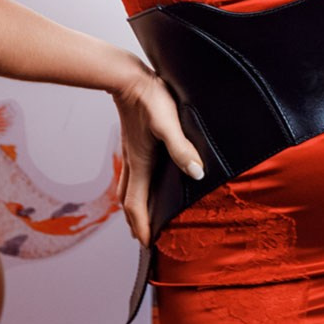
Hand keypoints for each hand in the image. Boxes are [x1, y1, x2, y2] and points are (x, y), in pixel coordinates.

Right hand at [109, 70, 204, 246]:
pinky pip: (130, 173)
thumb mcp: (168, 124)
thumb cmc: (150, 98)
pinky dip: (134, 187)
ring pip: (126, 187)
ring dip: (133, 205)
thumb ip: (182, 149)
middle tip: (144, 237)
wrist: (127, 78)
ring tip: (142, 215)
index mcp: (140, 164)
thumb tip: (196, 174)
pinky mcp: (133, 142)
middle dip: (135, 222)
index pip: (136, 205)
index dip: (142, 227)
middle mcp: (132, 162)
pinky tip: (144, 178)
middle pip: (128, 201)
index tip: (148, 245)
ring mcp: (131, 152)